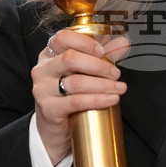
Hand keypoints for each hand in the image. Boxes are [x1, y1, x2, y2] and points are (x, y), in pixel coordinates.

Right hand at [32, 29, 128, 163]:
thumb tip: (123, 42)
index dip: (85, 42)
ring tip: (120, 88)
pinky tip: (112, 99)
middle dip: (99, 66)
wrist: (54, 128)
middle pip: (71, 59)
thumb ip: (101, 56)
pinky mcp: (48, 108)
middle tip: (116, 73)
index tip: (103, 51)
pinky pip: (76, 101)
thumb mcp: (82, 73)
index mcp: (49, 55)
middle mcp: (42, 69)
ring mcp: (42, 89)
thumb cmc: (68, 95)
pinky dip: (97, 99)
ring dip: (103, 84)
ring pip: (76, 81)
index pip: (62, 38)